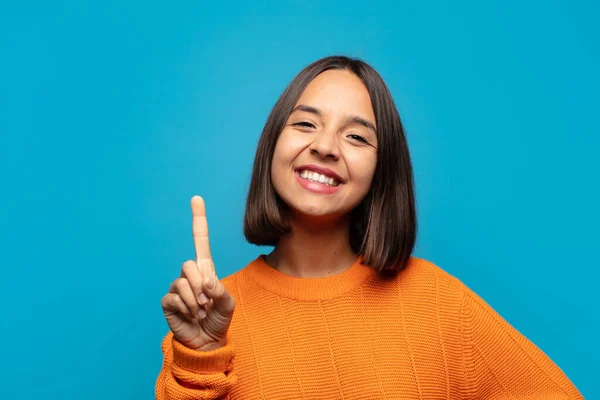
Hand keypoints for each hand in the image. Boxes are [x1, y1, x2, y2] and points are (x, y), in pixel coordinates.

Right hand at [161, 196, 235, 350]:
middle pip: (188, 264)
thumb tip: (205, 282)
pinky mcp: (168, 302)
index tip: (196, 198)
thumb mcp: (227, 303)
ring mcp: (177, 287)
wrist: (207, 342)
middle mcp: (189, 275)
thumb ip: (220, 290)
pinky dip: (187, 308)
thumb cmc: (218, 320)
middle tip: (208, 302)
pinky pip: (174, 297)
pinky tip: (191, 316)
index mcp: (205, 270)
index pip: (200, 240)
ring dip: (196, 300)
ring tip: (201, 312)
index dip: (198, 220)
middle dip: (200, 284)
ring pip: (182, 282)